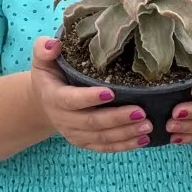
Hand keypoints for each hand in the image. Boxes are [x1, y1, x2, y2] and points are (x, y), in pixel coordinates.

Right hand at [31, 37, 152, 151]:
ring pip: (101, 137)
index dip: (89, 98)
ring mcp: (74, 133)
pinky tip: (143, 139)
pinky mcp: (85, 142)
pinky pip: (104, 147)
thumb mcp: (43, 59)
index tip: (111, 92)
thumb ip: (44, 49)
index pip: (71, 100)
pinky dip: (124, 145)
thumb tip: (55, 44)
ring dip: (125, 133)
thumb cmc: (51, 75)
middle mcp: (63, 119)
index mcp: (53, 97)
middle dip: (117, 118)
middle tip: (141, 112)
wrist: (45, 101)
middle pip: (91, 122)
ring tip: (147, 126)